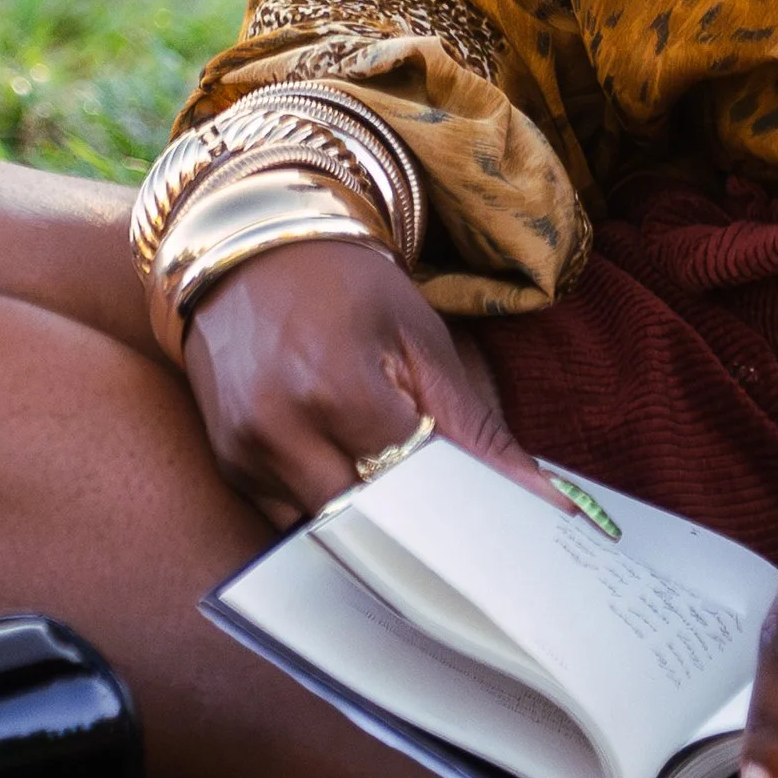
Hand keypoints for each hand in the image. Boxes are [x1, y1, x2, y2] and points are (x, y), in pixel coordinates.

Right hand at [181, 237, 560, 528]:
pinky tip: (342, 463)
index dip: (453, 507)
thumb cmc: (348, 286)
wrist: (256, 246)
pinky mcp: (229, 464)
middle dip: (408, 524)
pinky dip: (323, 504)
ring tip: (386, 471)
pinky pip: (286, 516)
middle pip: (365, 528)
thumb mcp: (422, 342)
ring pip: (324, 530)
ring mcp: (244, 453)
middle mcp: (279, 430)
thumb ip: (478, 434)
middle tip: (438, 502)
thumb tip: (548, 503)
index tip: (482, 514)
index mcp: (338, 391)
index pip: (412, 494)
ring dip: (363, 517)